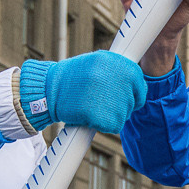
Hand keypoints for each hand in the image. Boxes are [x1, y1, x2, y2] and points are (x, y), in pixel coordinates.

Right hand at [19, 52, 148, 133]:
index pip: (140, 84)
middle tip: (100, 101)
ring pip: (124, 115)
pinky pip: (114, 126)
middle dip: (120, 105)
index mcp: (118, 63)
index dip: (134, 93)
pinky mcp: (103, 116)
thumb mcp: (96, 63)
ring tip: (93, 106)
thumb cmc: (71, 77)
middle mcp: (117, 79)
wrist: (48, 90)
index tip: (126, 96)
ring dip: (111, 115)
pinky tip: (91, 115)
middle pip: (132, 102)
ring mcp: (111, 98)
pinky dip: (104, 125)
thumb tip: (136, 81)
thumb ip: (117, 69)